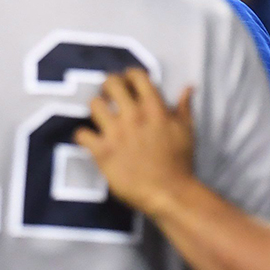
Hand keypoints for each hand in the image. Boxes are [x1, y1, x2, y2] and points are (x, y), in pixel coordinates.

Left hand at [74, 68, 194, 216]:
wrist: (170, 194)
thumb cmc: (180, 163)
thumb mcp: (187, 131)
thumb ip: (183, 107)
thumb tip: (188, 87)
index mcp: (155, 109)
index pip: (136, 76)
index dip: (129, 75)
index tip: (127, 82)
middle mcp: (133, 116)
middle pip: (111, 83)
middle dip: (108, 85)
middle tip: (109, 95)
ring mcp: (116, 133)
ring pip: (94, 104)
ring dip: (96, 108)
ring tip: (100, 117)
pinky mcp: (102, 151)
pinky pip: (81, 134)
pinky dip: (83, 136)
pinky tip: (89, 140)